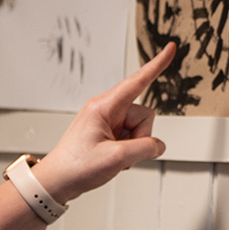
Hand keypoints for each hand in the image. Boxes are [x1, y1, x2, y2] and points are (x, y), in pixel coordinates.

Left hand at [32, 42, 175, 203]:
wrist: (58, 180)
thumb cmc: (76, 165)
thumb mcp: (116, 158)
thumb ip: (144, 148)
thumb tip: (158, 145)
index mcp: (103, 106)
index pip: (137, 81)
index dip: (157, 65)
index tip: (170, 48)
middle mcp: (106, 109)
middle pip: (143, 114)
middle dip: (141, 136)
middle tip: (121, 152)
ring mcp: (107, 121)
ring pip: (139, 128)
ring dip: (134, 146)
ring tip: (114, 156)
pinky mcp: (108, 132)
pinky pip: (131, 138)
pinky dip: (129, 151)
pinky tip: (113, 158)